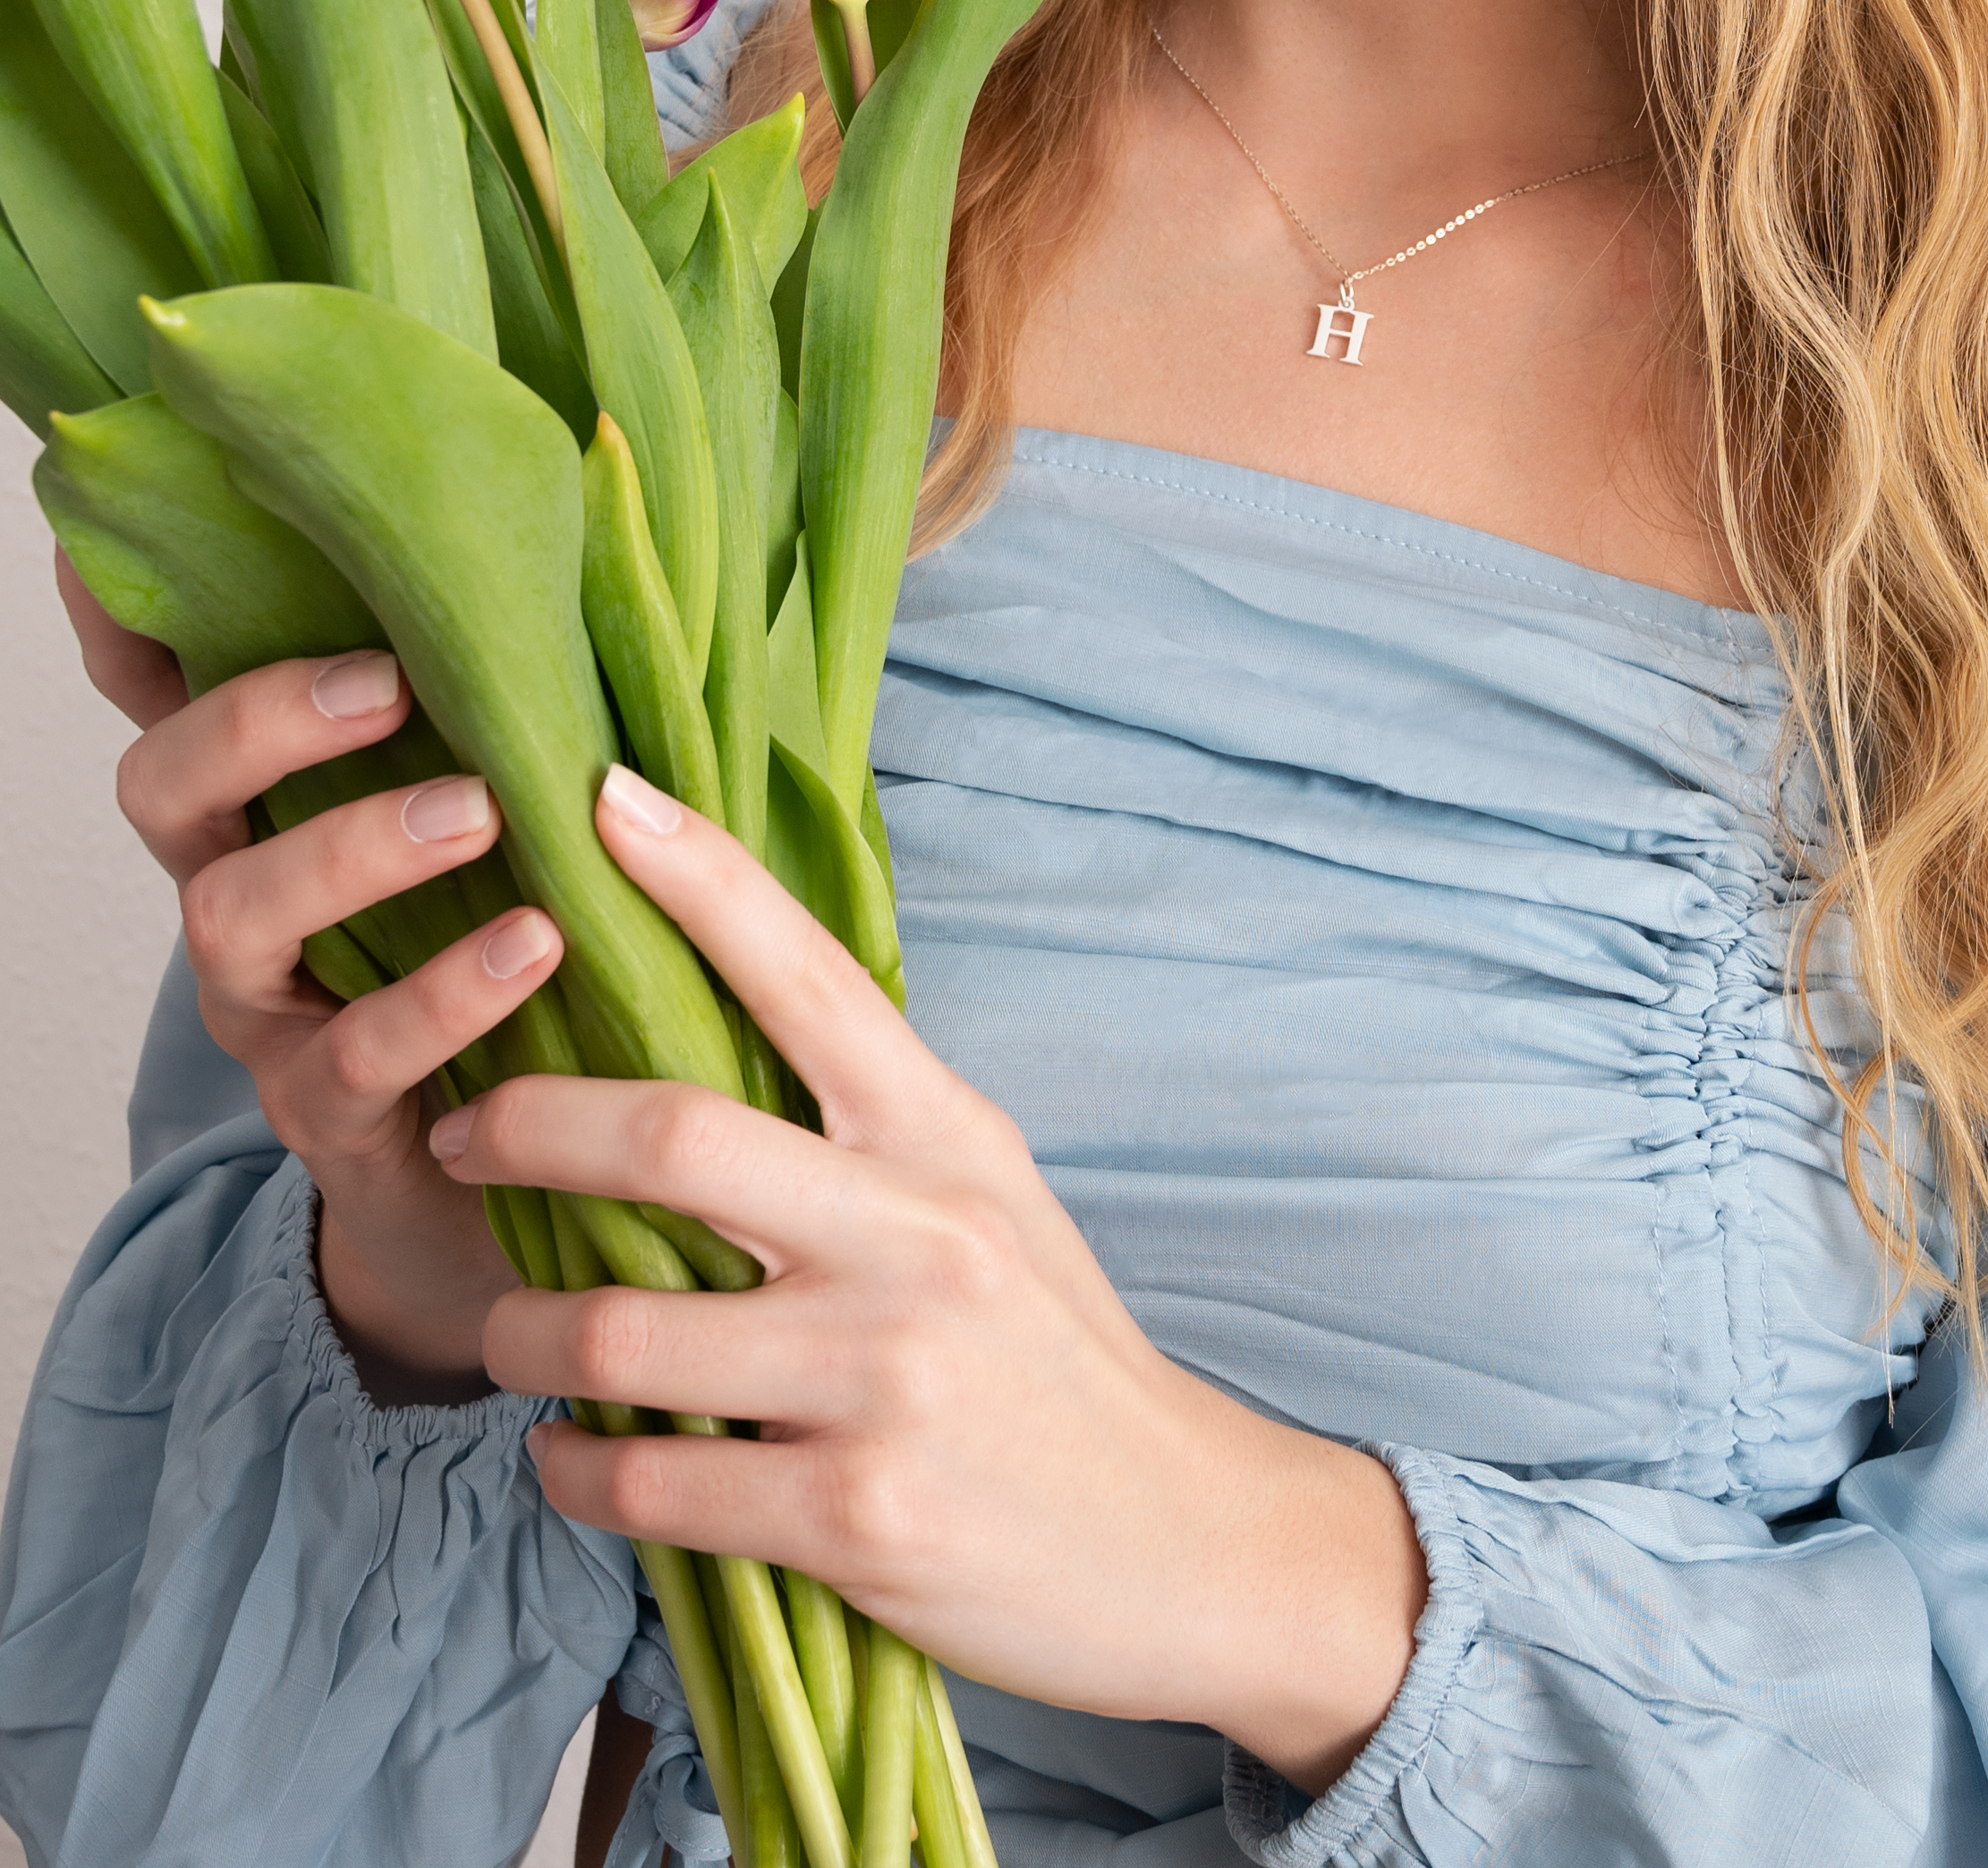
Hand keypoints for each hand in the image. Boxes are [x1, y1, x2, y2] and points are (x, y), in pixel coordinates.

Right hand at [66, 552, 565, 1397]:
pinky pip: (359, 1054)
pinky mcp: (331, 1114)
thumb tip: (534, 532)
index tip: (101, 542)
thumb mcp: (484, 817)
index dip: (121, 622)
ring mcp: (269, 1008)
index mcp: (267, 804)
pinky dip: (445, 994)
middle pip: (166, 786)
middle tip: (385, 682)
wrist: (496, 1181)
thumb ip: (487, 705)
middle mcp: (237, 892)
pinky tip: (531, 944)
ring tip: (476, 812)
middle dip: (256, 721)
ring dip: (351, 849)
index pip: (164, 694)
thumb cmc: (489, 953)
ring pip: (238, 914)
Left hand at [443, 768, 1426, 1793]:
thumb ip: (866, 1122)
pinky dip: (573, 1468)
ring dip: (521, 1335)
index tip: (599, 799)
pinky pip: (647, 1477)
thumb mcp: (988, 1195)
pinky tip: (569, 1455)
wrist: (1179, 1538)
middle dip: (523, 1124)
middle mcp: (916, 1233)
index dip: (697, 878)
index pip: (805, 973)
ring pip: (622, 1329)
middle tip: (458, 1133)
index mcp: (944, 1134)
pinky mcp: (852, 1514)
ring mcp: (882, 1375)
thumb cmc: (1051, 1354)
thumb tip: (701, 1032)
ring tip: (507, 1336)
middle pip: (669, 1136)